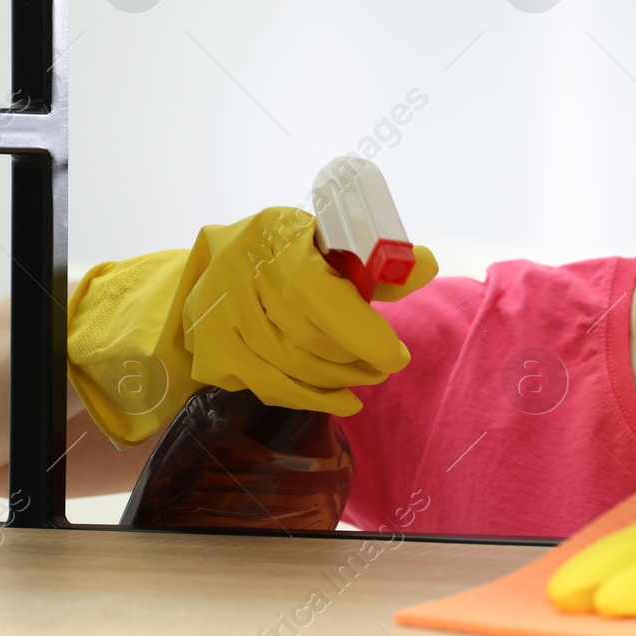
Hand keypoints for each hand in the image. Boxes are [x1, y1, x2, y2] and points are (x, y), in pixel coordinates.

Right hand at [67, 206, 436, 446]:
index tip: (397, 355)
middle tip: (385, 367)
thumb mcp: (332, 240)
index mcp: (273, 236)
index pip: (317, 296)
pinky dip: (312, 398)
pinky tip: (342, 398)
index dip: (362, 334)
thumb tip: (425, 265)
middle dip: (357, 360)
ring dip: (339, 381)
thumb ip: (379, 260)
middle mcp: (235, 276)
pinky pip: (270, 387)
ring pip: (289, 369)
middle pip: (306, 340)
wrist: (218, 263)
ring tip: (367, 378)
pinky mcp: (210, 353)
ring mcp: (215, 319)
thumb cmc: (292, 250)